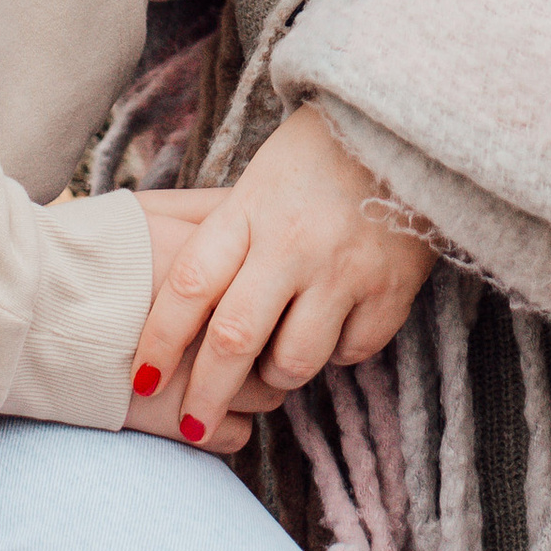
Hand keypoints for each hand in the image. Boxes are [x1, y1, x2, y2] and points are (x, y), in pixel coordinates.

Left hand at [121, 108, 436, 453]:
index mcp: (250, 208)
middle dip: (205, 396)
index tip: (143, 378)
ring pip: (293, 362)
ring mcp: (345, 269)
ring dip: (275, 377)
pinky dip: (336, 352)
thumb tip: (174, 305)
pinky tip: (332, 325)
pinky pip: (350, 353)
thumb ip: (222, 236)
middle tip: (192, 425)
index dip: (160, 341)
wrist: (407, 126)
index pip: (190, 286)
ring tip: (273, 360)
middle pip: (234, 339)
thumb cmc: (317, 153)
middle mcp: (294, 242)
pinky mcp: (391, 290)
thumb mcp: (257, 180)